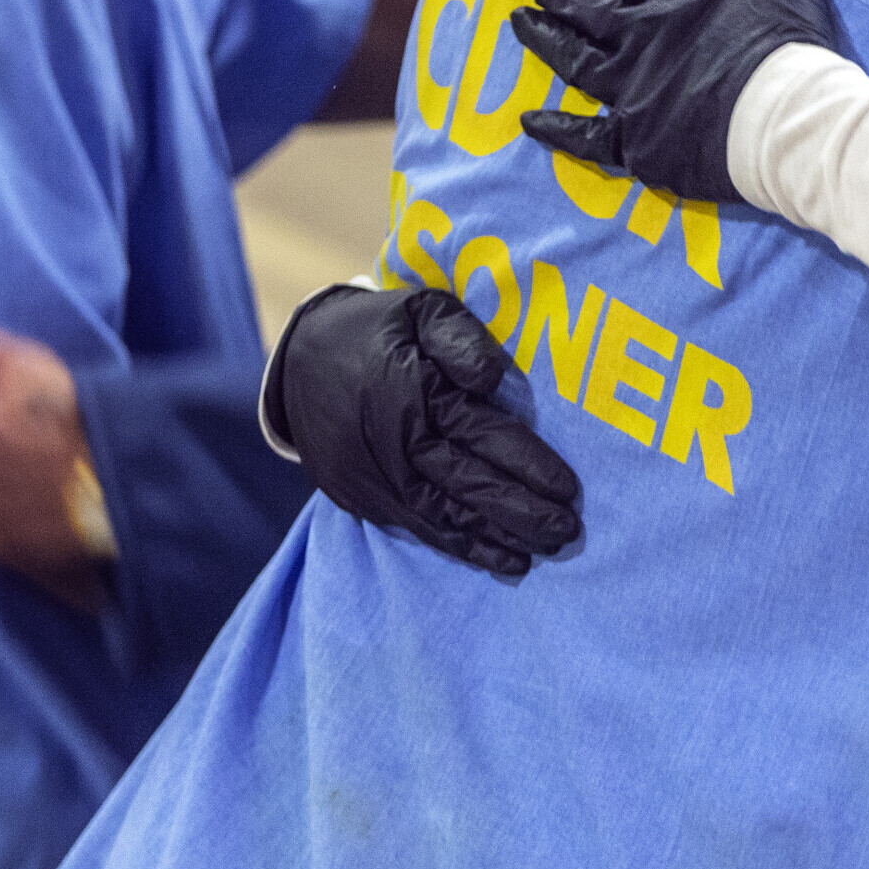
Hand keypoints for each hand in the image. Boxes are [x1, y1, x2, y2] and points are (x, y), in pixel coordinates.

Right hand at [269, 285, 581, 575]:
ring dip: (494, 538)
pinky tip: (500, 559)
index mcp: (408, 392)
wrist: (299, 360)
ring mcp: (371, 476)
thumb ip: (458, 337)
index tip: (569, 488)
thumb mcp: (420, 309)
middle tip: (567, 533)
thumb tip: (493, 378)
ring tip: (540, 553)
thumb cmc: (379, 329)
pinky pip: (416, 528)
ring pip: (441, 515)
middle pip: (464, 484)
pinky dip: (460, 546)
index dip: (525, 463)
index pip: (478, 433)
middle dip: (520, 512)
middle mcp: (388, 442)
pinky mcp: (359, 498)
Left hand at [510, 0, 844, 202]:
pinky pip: (586, 139)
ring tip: (518, 19)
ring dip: (543, 37)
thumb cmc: (791, 50)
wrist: (790, 124)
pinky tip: (528, 121)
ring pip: (574, 61)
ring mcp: (632, 95)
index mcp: (674, 3)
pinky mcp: (637, 145)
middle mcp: (640, 44)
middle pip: (581, 6)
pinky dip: (556, 131)